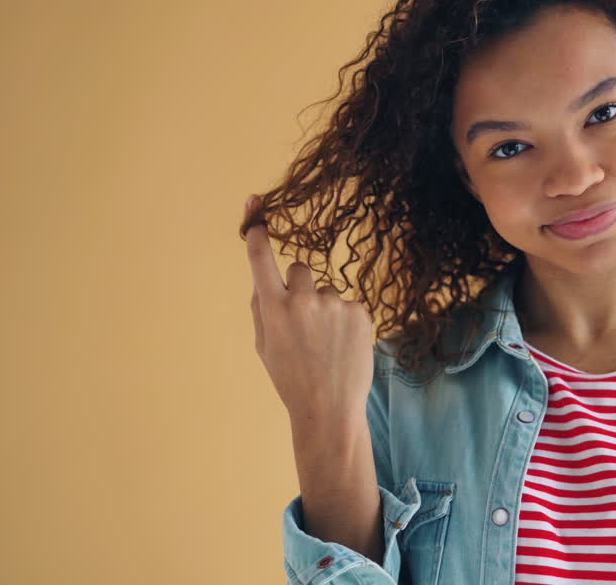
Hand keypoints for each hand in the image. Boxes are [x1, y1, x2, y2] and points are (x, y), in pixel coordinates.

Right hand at [243, 194, 373, 425]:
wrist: (329, 407)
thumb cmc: (291, 378)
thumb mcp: (264, 345)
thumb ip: (262, 308)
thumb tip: (264, 280)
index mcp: (272, 308)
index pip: (261, 260)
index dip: (257, 232)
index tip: (256, 207)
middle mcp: (302, 301)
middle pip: (300, 268)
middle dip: (300, 286)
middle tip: (303, 321)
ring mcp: (333, 305)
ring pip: (326, 291)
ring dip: (325, 309)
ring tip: (327, 344)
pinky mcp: (360, 312)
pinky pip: (348, 304)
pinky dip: (346, 321)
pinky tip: (343, 346)